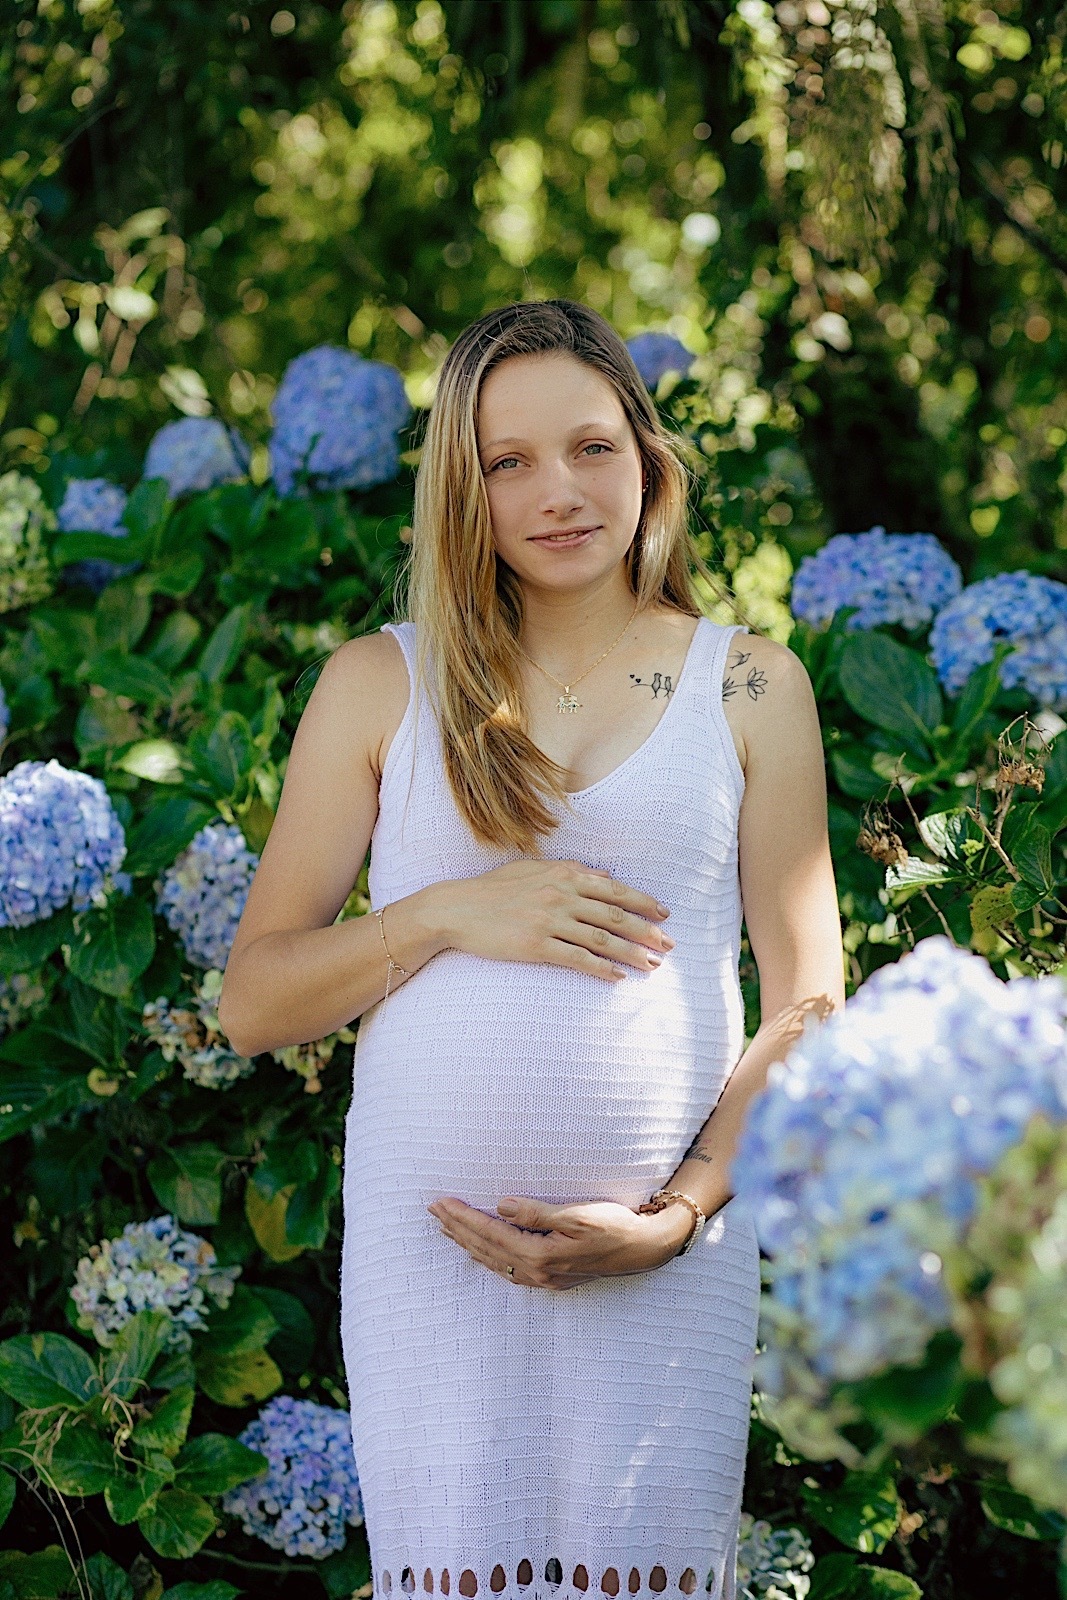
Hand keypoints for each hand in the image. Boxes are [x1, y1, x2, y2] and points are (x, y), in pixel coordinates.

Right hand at [421, 859, 672, 980]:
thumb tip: (606, 876)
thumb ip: (571, 870)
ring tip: (651, 966)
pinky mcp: (536, 945)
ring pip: (601, 939)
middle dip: (647, 931)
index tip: (665, 914)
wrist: (456, 909)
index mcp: (564, 874)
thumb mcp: (533, 869)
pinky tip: (616, 978)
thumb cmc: (494, 889)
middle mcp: (560, 894)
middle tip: (669, 945)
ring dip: (631, 954)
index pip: (614, 889)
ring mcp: (549, 920)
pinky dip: (600, 969)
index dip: (644, 902)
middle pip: (615, 915)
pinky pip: (577, 958)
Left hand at [426, 1193, 694, 1287]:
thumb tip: (501, 1205)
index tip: (440, 1202)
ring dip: (468, 1244)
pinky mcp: (552, 1278)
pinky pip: (508, 1269)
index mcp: (541, 1255)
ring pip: (494, 1261)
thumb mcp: (580, 1214)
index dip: (463, 1218)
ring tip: (447, 1228)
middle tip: (433, 1210)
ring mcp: (544, 1279)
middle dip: (457, 1230)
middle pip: (486, 1249)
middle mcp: (538, 1272)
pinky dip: (488, 1256)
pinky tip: (481, 1249)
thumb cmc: (615, 1226)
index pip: (490, 1233)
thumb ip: (538, 1212)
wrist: (645, 1249)